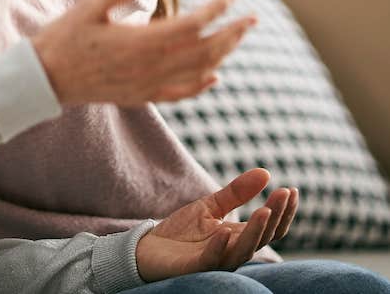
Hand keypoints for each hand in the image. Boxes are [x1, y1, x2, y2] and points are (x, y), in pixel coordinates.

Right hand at [32, 0, 255, 106]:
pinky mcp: (141, 96)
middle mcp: (150, 68)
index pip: (194, 25)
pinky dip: (202, 86)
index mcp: (141, 42)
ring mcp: (147, 85)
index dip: (216, 10)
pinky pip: (180, 94)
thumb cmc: (65, 35)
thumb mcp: (91, 4)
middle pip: (204, 51)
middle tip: (251, 18)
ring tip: (238, 37)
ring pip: (198, 72)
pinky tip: (215, 76)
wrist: (44, 77)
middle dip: (232, 33)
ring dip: (223, 54)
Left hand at [135, 168, 298, 280]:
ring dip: (255, 232)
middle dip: (275, 217)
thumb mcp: (211, 206)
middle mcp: (233, 251)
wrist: (149, 248)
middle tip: (284, 194)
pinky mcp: (194, 267)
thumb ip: (236, 193)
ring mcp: (215, 261)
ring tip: (264, 211)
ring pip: (242, 251)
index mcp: (239, 238)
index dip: (282, 211)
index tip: (292, 189)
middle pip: (262, 238)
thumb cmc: (182, 231)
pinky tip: (225, 232)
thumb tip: (266, 173)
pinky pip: (211, 260)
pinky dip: (220, 248)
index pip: (270, 228)